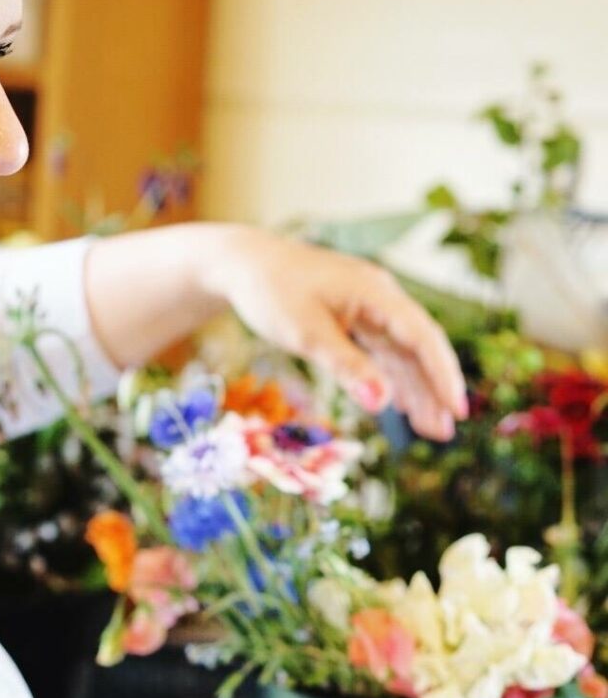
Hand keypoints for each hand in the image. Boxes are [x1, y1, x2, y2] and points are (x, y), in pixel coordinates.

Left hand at [202, 228, 467, 440]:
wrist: (241, 263)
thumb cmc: (270, 292)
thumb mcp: (305, 332)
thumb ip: (346, 366)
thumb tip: (382, 403)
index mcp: (373, 292)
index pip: (421, 336)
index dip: (443, 374)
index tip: (456, 410)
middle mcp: (378, 295)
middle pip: (416, 346)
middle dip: (433, 388)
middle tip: (444, 434)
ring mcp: (366, 304)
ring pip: (399, 350)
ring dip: (414, 388)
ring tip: (429, 429)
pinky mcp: (350, 314)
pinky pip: (379, 348)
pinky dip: (389, 376)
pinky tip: (400, 404)